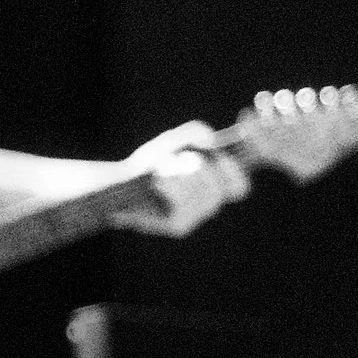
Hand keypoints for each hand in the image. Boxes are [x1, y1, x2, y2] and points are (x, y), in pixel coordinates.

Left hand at [114, 120, 248, 236]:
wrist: (118, 184)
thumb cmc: (149, 164)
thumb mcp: (172, 141)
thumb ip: (193, 132)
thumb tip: (210, 140)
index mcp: (213, 186)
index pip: (239, 186)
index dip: (237, 170)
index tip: (223, 153)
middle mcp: (206, 205)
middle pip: (222, 188)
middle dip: (202, 168)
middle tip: (186, 157)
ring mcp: (194, 217)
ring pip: (205, 194)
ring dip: (183, 174)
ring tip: (162, 167)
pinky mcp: (179, 225)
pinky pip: (186, 203)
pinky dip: (172, 185)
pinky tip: (157, 180)